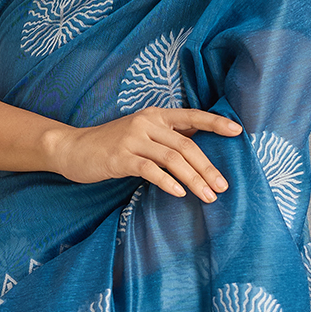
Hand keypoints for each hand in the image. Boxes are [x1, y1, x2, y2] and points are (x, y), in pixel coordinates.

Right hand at [47, 107, 241, 201]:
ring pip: (172, 159)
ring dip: (194, 179)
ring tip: (208, 196)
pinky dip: (167, 182)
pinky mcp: (120, 157)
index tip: (237, 131)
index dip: (215, 122)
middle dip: (208, 167)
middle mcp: (146, 122)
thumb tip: (199, 140)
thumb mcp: (141, 133)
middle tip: (223, 187)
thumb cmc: (111, 144)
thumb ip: (167, 135)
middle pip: (186, 145)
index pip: (191, 116)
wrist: (73, 148)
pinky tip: (179, 194)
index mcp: (155, 115)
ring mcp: (132, 139)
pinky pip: (150, 170)